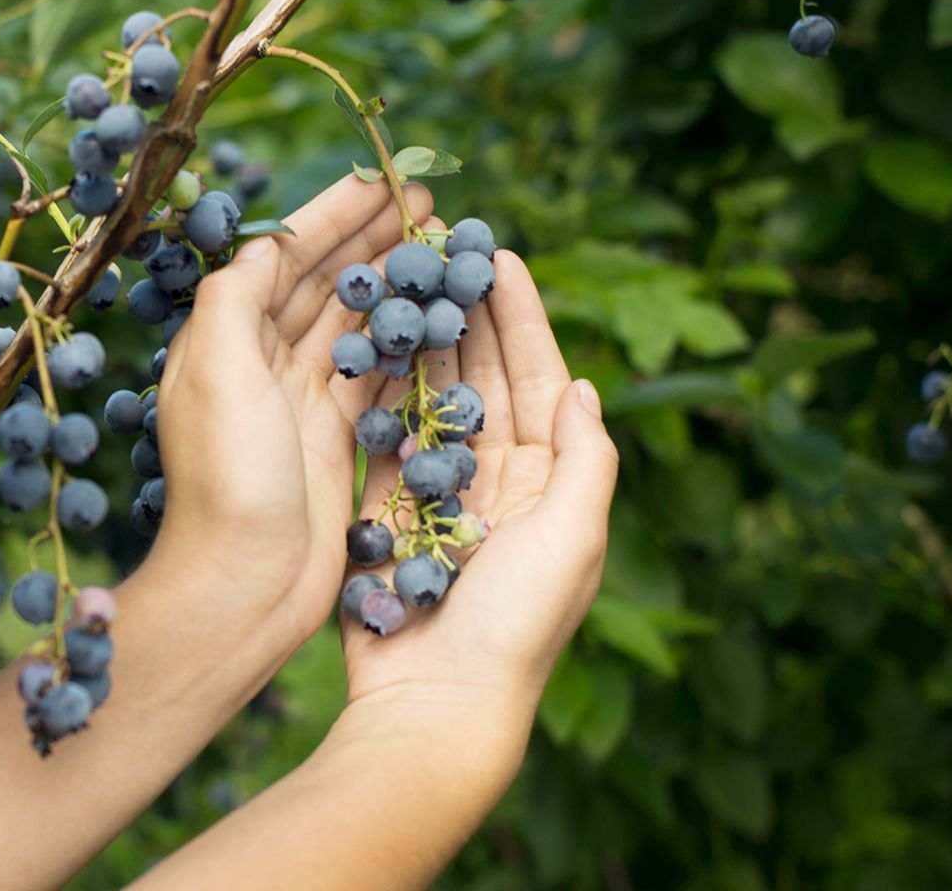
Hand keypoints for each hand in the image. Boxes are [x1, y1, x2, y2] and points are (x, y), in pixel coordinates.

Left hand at [150, 174, 436, 645]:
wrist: (243, 584)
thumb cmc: (227, 477)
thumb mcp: (217, 372)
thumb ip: (235, 297)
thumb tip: (267, 243)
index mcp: (224, 338)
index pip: (284, 255)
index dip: (333, 215)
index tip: (385, 180)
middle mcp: (258, 363)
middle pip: (322, 281)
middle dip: (371, 239)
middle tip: (428, 204)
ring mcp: (297, 402)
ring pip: (352, 323)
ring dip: (391, 282)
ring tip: (438, 248)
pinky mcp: (332, 439)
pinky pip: (372, 374)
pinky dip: (401, 341)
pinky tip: (435, 316)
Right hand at [339, 250, 618, 711]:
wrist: (437, 704)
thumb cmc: (517, 625)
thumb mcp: (574, 536)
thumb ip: (584, 457)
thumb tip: (585, 386)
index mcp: (552, 483)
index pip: (540, 378)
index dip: (522, 316)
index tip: (499, 254)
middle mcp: (498, 482)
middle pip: (484, 378)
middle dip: (466, 313)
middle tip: (441, 248)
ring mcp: (438, 496)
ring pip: (429, 398)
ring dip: (420, 340)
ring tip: (401, 279)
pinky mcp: (386, 514)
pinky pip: (382, 439)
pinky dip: (377, 392)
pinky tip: (365, 343)